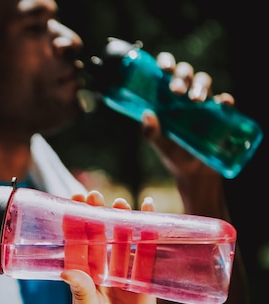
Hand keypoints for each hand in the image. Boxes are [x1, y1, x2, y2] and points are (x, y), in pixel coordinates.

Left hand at [63, 191, 156, 303]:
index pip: (77, 242)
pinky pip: (147, 255)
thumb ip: (81, 294)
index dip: (75, 222)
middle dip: (97, 215)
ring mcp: (123, 275)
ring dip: (122, 221)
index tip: (71, 201)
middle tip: (94, 195)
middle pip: (99, 236)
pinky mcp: (144, 281)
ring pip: (123, 241)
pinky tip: (150, 216)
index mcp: (82, 276)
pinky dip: (150, 236)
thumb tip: (68, 271)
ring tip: (121, 202)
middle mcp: (101, 271)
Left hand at [140, 52, 233, 180]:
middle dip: (182, 76)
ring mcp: (203, 104)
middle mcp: (184, 97)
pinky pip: (224, 102)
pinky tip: (222, 103)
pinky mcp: (219, 115)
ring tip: (195, 101)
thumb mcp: (161, 145)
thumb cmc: (174, 155)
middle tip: (176, 91)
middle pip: (186, 74)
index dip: (166, 63)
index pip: (167, 73)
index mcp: (167, 99)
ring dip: (200, 86)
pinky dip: (224, 100)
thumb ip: (151, 133)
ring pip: (204, 82)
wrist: (195, 173)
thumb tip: (146, 115)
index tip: (164, 68)